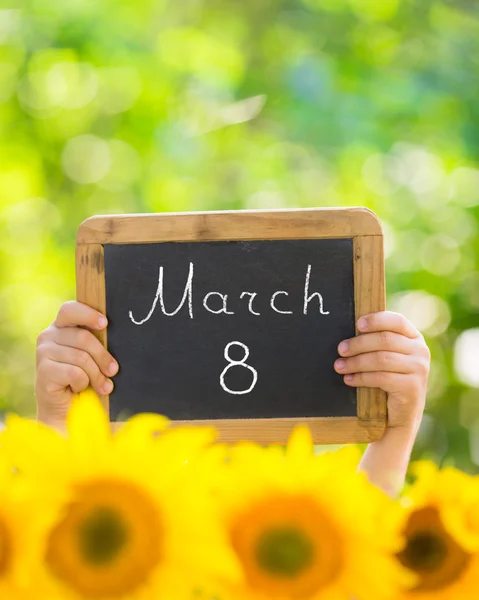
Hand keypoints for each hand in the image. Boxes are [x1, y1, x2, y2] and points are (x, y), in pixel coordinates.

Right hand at [35, 301, 118, 426]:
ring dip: (96, 375)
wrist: (66, 410)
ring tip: (102, 386)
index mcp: (61, 326)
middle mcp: (48, 336)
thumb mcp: (91, 356)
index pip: (70, 310)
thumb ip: (96, 342)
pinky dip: (82, 384)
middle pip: (84, 337)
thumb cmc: (83, 379)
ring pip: (82, 358)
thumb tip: (113, 335)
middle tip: (113, 371)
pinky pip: (74, 373)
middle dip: (103, 357)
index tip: (105, 323)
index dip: (88, 315)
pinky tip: (78, 388)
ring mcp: (43, 352)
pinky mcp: (43, 371)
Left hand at [334, 311, 430, 429]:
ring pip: (381, 359)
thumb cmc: (388, 380)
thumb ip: (376, 342)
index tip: (357, 324)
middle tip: (341, 349)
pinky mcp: (412, 387)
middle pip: (385, 340)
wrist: (401, 415)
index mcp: (414, 338)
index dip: (376, 320)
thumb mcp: (386, 357)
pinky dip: (361, 377)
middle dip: (359, 344)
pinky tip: (349, 379)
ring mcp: (419, 369)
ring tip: (339, 366)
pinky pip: (381, 377)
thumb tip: (351, 330)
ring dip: (356, 362)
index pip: (397, 321)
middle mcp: (421, 351)